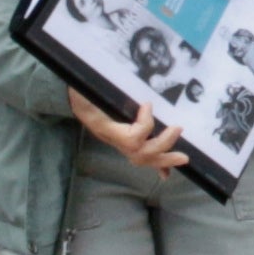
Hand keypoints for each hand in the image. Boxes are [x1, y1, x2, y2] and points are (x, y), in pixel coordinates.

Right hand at [68, 88, 188, 172]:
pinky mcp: (121, 141)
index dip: (145, 126)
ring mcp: (116, 142)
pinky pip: (138, 156)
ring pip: (140, 158)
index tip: (147, 105)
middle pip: (139, 153)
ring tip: (182, 157)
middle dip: (162, 145)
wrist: (71, 96)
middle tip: (178, 129)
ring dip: (163, 159)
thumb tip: (127, 83)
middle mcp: (111, 138)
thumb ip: (106, 89)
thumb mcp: (90, 88)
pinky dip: (154, 165)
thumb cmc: (81, 90)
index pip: (131, 139)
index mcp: (104, 126)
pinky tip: (166, 172)